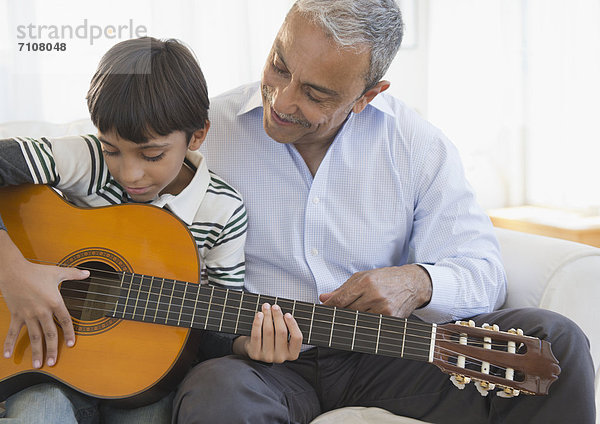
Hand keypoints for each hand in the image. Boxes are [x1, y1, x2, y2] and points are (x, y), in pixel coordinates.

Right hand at [0, 231, 88, 367]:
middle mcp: (42, 311)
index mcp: (54, 302)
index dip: (70, 333)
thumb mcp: (58, 272)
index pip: (65, 321)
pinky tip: (7, 355)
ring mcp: (28, 315)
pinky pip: (13, 332)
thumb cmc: (36, 271)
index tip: (72, 344)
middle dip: (52, 349)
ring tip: (38, 364)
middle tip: (53, 363)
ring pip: (34, 336)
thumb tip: (88, 273)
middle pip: (50, 333)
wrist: (13, 271)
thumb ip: (74, 274)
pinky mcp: (16, 315)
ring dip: (36, 351)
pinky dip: (9, 343)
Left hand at [232, 303, 302, 362]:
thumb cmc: (272, 340)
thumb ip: (286, 327)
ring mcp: (268, 357)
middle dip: (278, 316)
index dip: (292, 324)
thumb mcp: (283, 337)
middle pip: (281, 332)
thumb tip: (281, 311)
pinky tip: (259, 315)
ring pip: (268, 331)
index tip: (287, 314)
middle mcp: (281, 357)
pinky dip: (257, 323)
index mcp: (292, 354)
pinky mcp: (256, 354)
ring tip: (266, 307)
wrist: (255, 350)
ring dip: (267, 316)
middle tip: (275, 306)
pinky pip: (257, 335)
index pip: (297, 338)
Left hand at [319, 264, 431, 317]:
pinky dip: (366, 324)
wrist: (412, 283)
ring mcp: (383, 308)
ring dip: (353, 320)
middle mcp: (374, 295)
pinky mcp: (391, 319)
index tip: (323, 311)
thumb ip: (342, 289)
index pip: (340, 300)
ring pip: (358, 321)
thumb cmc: (386, 278)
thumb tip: (324, 298)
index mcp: (365, 282)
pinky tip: (366, 319)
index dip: (329, 307)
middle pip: (348, 312)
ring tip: (355, 315)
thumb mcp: (363, 277)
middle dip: (340, 314)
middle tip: (337, 315)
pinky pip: (371, 325)